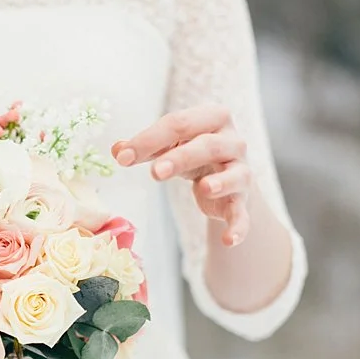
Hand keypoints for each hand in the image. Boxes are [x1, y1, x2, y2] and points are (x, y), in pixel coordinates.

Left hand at [112, 105, 251, 246]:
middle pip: (207, 146)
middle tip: (155, 172)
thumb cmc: (193, 152)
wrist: (227, 174)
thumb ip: (144, 148)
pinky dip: (238, 227)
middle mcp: (233, 142)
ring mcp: (241, 171)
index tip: (123, 158)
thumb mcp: (168, 146)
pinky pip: (242, 214)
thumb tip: (117, 150)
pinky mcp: (242, 201)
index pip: (180, 123)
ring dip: (220, 182)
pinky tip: (228, 240)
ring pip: (233, 175)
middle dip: (182, 157)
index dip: (150, 139)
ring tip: (204, 188)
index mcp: (212, 118)